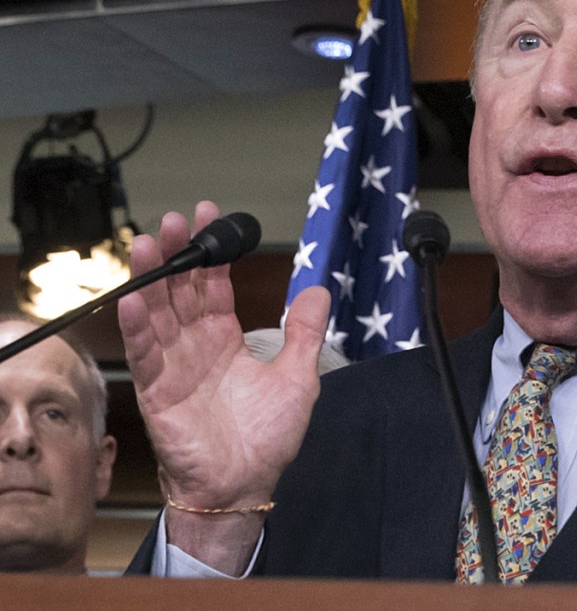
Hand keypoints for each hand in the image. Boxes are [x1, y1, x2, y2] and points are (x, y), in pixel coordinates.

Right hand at [118, 201, 329, 570]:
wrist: (245, 485)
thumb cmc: (268, 437)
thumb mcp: (298, 377)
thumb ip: (304, 333)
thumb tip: (319, 289)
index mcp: (224, 339)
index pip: (212, 285)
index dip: (211, 252)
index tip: (208, 216)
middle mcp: (194, 346)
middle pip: (179, 290)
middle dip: (176, 254)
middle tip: (173, 221)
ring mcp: (173, 366)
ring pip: (156, 314)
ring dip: (150, 279)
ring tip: (146, 244)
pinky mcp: (157, 392)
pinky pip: (145, 355)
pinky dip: (137, 328)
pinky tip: (132, 298)